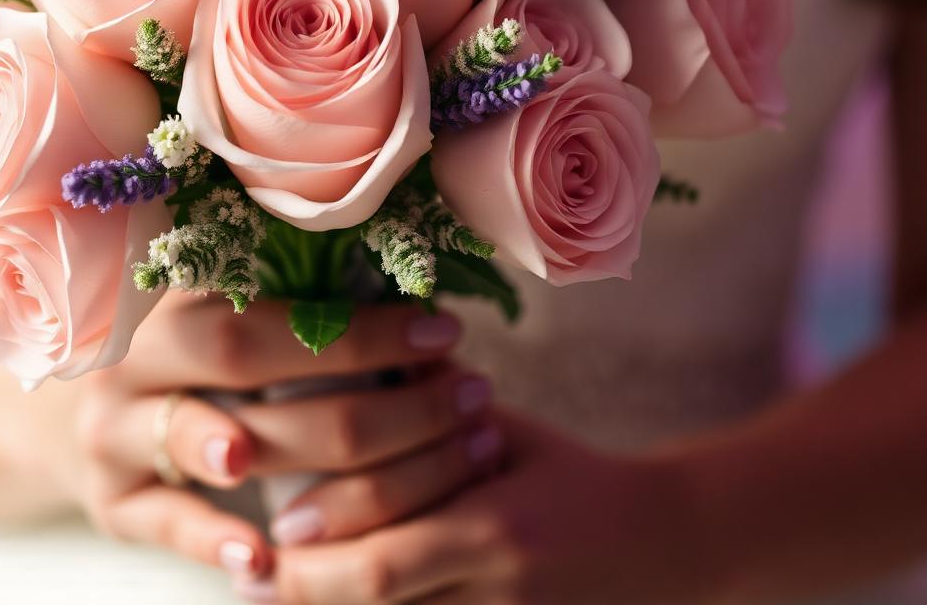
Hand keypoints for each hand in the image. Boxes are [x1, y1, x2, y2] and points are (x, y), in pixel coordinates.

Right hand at [17, 292, 486, 593]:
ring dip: (316, 463)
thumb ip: (291, 304)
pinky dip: (219, 542)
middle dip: (363, 385)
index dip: (360, 321)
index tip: (445, 332)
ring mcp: (116, 437)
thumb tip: (412, 281)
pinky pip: (170, 524)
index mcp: (175, 304)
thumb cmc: (187, 365)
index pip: (277, 304)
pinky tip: (268, 561)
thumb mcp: (222, 324)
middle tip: (458, 400)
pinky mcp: (113, 507)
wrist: (78, 420)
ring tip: (382, 478)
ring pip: (215, 443)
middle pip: (248, 367)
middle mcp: (138, 362)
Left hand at [266, 410, 710, 604]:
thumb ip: (438, 400)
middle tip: (257, 570)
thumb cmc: (576, 480)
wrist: (668, 547)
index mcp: (495, 524)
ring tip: (282, 589)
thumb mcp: (512, 431)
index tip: (273, 530)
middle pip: (376, 601)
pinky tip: (347, 602)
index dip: (316, 551)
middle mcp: (495, 587)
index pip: (381, 554)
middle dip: (305, 589)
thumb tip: (366, 347)